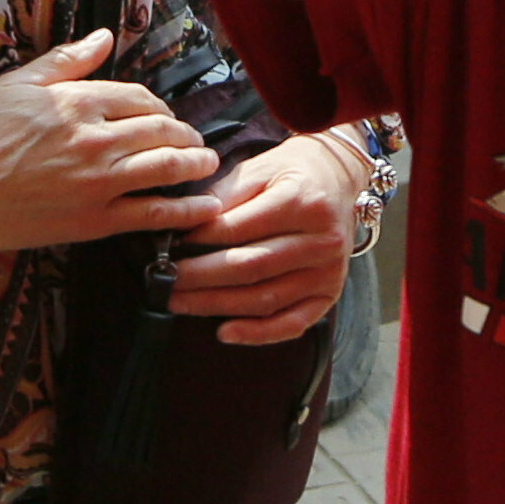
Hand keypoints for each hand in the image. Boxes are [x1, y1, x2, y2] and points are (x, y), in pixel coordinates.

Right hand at [0, 30, 215, 259]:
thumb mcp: (17, 84)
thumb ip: (66, 60)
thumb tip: (103, 37)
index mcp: (78, 101)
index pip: (140, 98)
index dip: (159, 106)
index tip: (163, 114)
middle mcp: (97, 139)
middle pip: (161, 130)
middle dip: (185, 133)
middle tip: (194, 139)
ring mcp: (99, 182)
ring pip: (166, 167)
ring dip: (195, 163)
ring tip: (207, 163)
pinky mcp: (95, 221)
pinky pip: (153, 214)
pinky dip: (185, 211)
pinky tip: (204, 208)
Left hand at [163, 131, 364, 345]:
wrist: (340, 179)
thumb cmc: (291, 173)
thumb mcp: (258, 169)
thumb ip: (223, 197)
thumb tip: (184, 228)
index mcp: (301, 202)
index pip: (238, 229)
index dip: (198, 242)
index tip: (168, 249)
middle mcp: (321, 240)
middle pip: (250, 268)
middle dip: (200, 278)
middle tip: (165, 281)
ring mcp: (329, 271)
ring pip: (265, 298)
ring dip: (217, 306)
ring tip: (179, 303)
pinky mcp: (330, 293)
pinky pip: (292, 323)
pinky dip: (258, 333)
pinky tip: (224, 332)